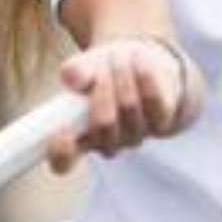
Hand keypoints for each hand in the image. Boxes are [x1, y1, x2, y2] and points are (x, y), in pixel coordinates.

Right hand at [45, 35, 203, 173]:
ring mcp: (134, 137)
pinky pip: (153, 102)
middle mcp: (105, 145)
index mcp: (76, 140)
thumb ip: (75, 72)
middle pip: (104, 125)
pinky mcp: (159, 123)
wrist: (138, 68)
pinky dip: (145, 79)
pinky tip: (140, 63)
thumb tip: (71, 76)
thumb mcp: (85, 67)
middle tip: (101, 69)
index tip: (62, 131)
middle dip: (102, 90)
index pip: (63, 162)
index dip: (61, 153)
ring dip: (122, 79)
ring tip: (119, 59)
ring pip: (129, 109)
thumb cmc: (101, 72)